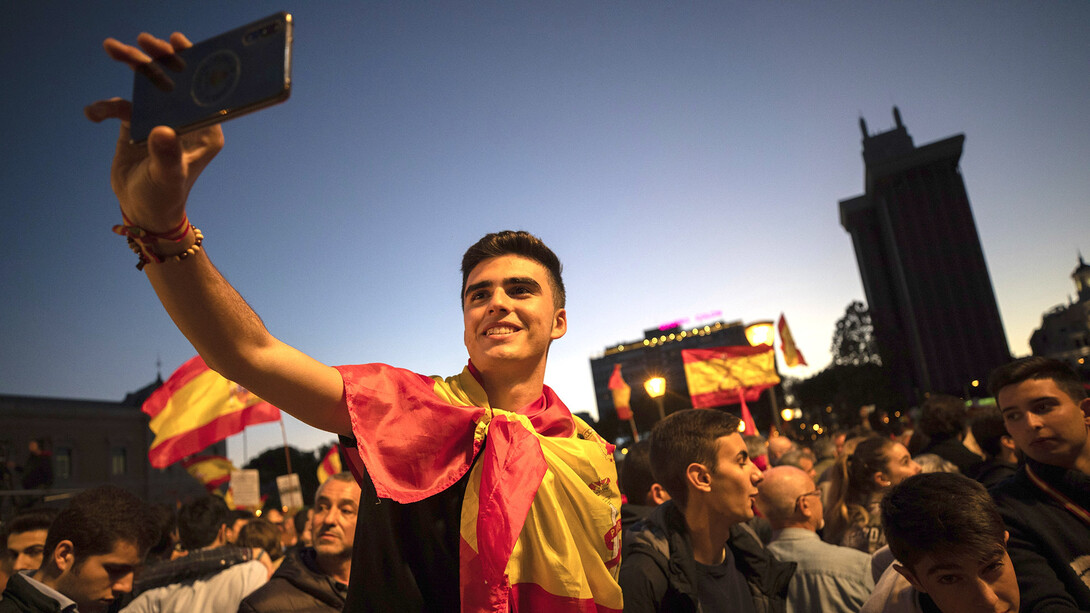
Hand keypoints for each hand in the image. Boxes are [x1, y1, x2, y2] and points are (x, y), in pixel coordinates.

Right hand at [85, 32, 223, 233]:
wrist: (143, 212)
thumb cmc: (165, 197)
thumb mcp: (168, 178)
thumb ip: (166, 155)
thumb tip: (162, 132)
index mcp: (204, 129)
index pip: (202, 90)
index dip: (192, 63)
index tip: (177, 42)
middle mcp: (185, 121)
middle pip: (172, 80)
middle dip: (157, 57)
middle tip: (142, 41)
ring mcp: (161, 120)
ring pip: (147, 85)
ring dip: (131, 66)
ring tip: (112, 48)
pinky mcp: (137, 125)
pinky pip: (122, 105)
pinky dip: (106, 106)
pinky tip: (93, 114)